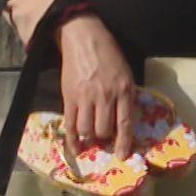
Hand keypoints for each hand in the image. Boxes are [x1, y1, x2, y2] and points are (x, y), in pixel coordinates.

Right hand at [56, 13, 137, 156]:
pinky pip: (69, 123)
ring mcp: (85, 97)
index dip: (123, 142)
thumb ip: (126, 95)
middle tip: (103, 137)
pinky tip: (75, 146)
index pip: (124, 123)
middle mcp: (105, 96)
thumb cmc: (109, 55)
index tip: (122, 155)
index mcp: (123, 90)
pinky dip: (72, 138)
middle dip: (104, 138)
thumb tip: (125, 120)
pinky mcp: (69, 97)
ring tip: (90, 134)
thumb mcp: (126, 73)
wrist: (85, 40)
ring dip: (89, 137)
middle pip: (104, 130)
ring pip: (86, 130)